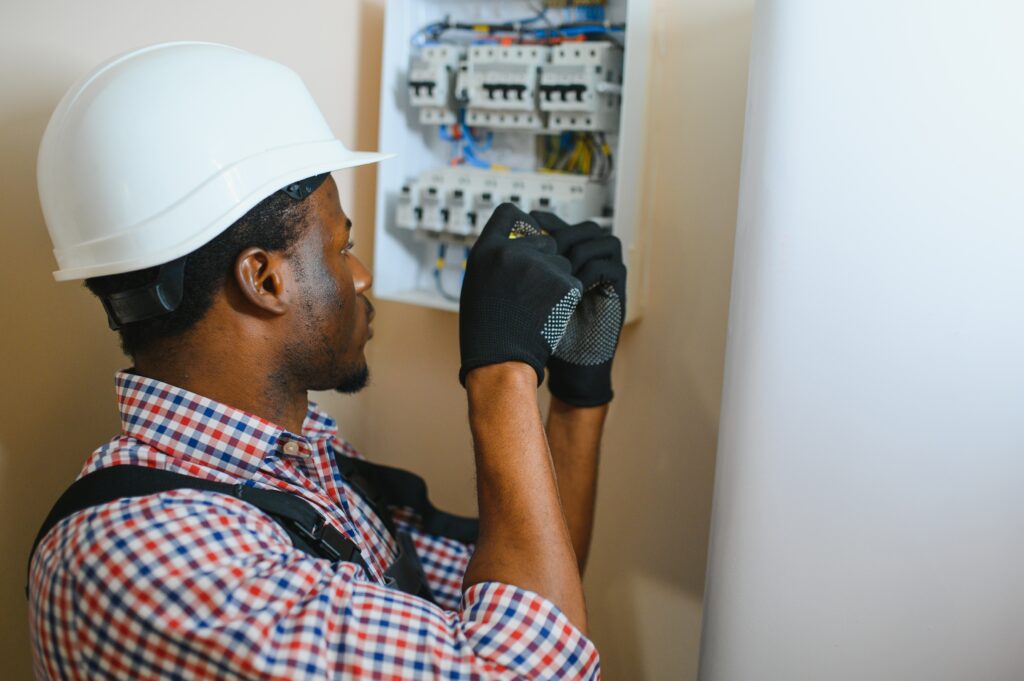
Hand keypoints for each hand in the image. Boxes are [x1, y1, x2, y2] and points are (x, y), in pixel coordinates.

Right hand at [459, 204, 582, 385]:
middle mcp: (511, 251)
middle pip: (544, 240)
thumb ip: (496, 259)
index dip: (522, 223)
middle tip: (533, 290)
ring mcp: (539, 265)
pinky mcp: (563, 282)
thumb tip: (518, 241)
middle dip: (545, 260)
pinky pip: (574, 282)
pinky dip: (568, 298)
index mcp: (485, 250)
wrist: (500, 361)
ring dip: (557, 281)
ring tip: (538, 307)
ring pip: (562, 263)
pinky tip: (551, 314)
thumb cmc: (486, 330)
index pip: (509, 213)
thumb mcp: (478, 284)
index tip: (528, 233)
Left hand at [531, 212, 626, 405]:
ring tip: (558, 270)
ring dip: (578, 251)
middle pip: (586, 228)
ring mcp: (607, 279)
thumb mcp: (524, 298)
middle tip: (544, 250)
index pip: (563, 226)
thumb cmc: (541, 337)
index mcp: (569, 263)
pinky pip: (610, 267)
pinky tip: (570, 286)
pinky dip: (589, 272)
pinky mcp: (617, 295)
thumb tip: (500, 245)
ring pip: (604, 241)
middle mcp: (592, 266)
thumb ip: (519, 273)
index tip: (527, 226)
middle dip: (564, 234)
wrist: (565, 370)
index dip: (547, 222)